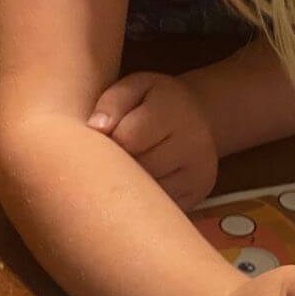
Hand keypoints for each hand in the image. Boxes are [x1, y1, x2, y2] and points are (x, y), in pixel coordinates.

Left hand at [87, 73, 217, 210]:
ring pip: (148, 194)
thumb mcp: (135, 88)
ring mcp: (198, 174)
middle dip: (118, 167)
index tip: (106, 139)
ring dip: (130, 187)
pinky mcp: (197, 195)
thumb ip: (113, 103)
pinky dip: (145, 201)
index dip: (107, 143)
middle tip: (111, 159)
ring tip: (126, 171)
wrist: (198, 118)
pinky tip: (141, 185)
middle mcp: (193, 144)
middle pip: (138, 169)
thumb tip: (96, 129)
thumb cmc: (156, 103)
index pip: (127, 139)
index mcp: (173, 112)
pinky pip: (159, 207)